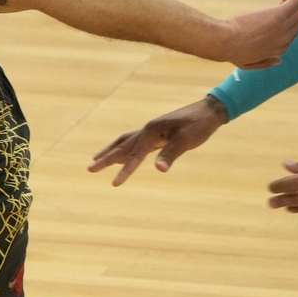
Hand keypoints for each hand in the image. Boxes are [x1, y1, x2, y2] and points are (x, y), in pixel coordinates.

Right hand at [89, 96, 227, 185]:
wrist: (208, 111)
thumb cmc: (198, 126)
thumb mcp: (187, 141)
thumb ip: (171, 154)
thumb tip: (159, 170)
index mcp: (152, 131)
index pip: (135, 155)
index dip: (125, 171)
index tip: (114, 185)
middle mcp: (147, 130)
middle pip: (122, 146)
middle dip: (106, 159)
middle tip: (89, 169)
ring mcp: (150, 131)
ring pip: (125, 142)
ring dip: (110, 151)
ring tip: (96, 159)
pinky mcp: (156, 133)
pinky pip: (134, 142)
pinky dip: (124, 149)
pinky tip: (121, 155)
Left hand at [223, 0, 297, 69]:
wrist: (225, 41)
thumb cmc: (232, 51)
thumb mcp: (248, 64)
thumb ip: (265, 63)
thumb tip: (280, 60)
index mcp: (280, 49)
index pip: (294, 32)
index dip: (291, 18)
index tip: (280, 7)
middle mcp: (286, 38)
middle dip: (296, 5)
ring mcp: (283, 26)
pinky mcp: (279, 15)